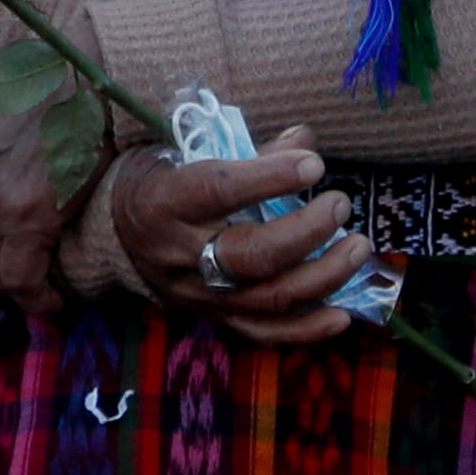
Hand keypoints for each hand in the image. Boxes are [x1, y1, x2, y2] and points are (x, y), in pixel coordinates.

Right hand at [107, 143, 370, 347]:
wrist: (116, 233)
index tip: (314, 163)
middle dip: (307, 232)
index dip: (270, 177)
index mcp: (166, 202)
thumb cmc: (163, 179)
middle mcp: (180, 255)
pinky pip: (264, 334)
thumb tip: (305, 140)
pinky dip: (308, 329)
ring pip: (267, 298)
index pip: (219, 190)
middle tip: (341, 204)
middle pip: (250, 255)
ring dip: (323, 276)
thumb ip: (249, 149)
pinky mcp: (215, 319)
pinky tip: (344, 314)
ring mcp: (199, 295)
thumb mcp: (187, 152)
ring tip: (359, 247)